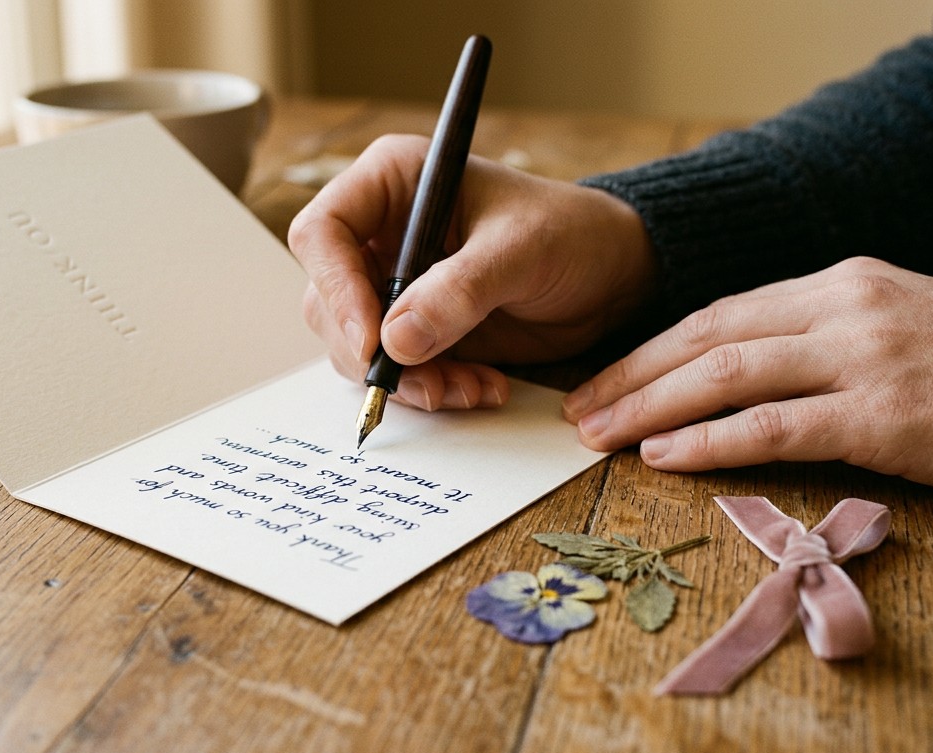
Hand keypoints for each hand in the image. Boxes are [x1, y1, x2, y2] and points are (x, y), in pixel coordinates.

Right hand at [288, 134, 654, 411]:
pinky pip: (395, 370)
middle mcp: (380, 233)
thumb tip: (395, 341)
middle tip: (426, 383)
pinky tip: (480, 389)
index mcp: (393, 183)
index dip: (336, 289)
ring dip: (407, 380)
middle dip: (373, 352)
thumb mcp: (520, 252)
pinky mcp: (415, 330)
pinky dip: (430, 389)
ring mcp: (394, 285)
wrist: (610, 275)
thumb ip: (458, 292)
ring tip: (471, 389)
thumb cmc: (570, 234)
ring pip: (356, 345)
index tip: (372, 342)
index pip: (322, 233)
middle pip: (328, 300)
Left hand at [562, 257, 932, 491]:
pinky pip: (772, 426)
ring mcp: (862, 355)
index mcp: (840, 280)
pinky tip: (664, 457)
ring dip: (651, 406)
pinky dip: (709, 441)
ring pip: (728, 373)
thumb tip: (734, 367)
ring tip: (600, 434)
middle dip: (633, 373)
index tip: (607, 377)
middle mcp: (842, 305)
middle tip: (578, 407)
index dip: (654, 348)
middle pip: (708, 334)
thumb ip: (817, 334)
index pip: (721, 311)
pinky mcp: (881, 412)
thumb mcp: (892, 322)